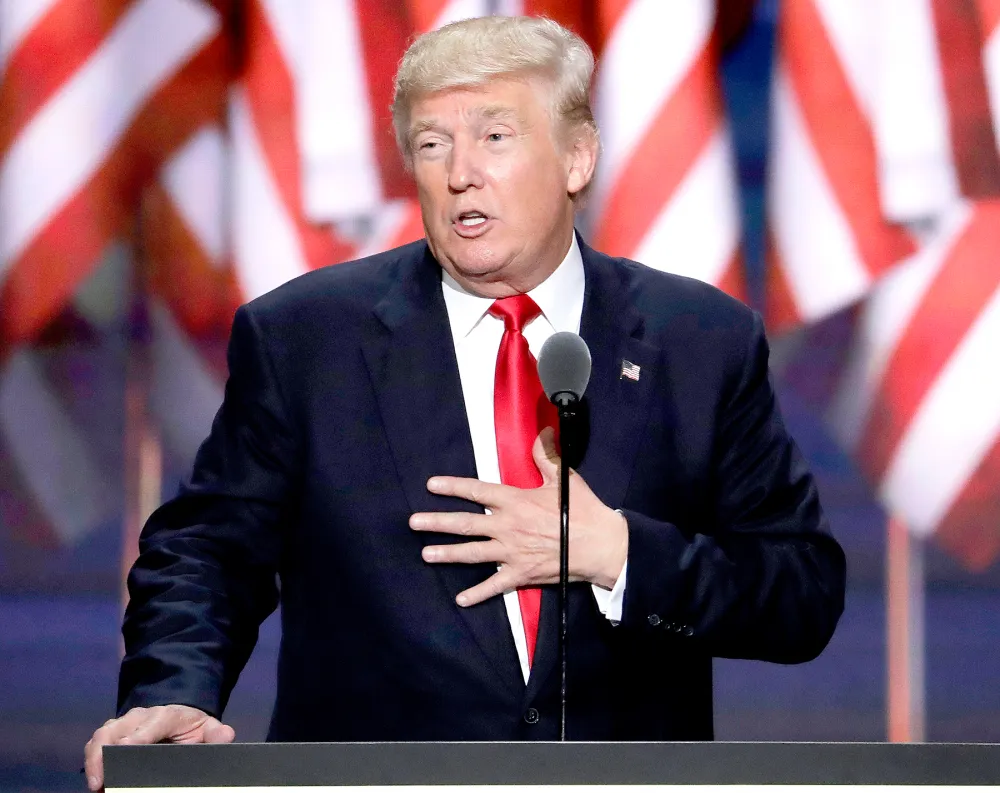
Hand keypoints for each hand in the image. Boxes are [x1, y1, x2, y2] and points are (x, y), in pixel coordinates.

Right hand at [83, 704, 233, 790]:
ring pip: (101, 735)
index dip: (138, 736)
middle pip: (115, 730)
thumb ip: (216, 734)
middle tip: (101, 780)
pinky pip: (95, 743)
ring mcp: (122, 724)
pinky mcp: (111, 734)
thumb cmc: (190, 726)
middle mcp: (139, 717)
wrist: (177, 716)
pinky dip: (91, 759)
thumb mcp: (208, 728)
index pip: (150, 723)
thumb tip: (226, 736)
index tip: (126, 749)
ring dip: (94, 759)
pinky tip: (95, 781)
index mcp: (165, 715)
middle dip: (105, 753)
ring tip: (96, 785)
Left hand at [409, 426, 627, 605]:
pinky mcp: (521, 573)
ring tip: (425, 554)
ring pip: (472, 553)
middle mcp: (507, 526)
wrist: (601, 545)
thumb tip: (543, 431)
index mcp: (515, 501)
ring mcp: (511, 552)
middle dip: (437, 522)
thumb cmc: (583, 511)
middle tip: (413, 522)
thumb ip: (547, 456)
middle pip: (465, 524)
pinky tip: (460, 599)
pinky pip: (495, 585)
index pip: (477, 491)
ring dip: (446, 554)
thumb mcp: (564, 478)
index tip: (431, 485)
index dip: (453, 487)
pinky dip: (477, 593)